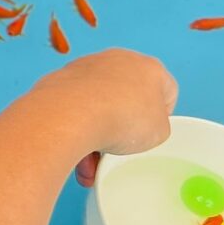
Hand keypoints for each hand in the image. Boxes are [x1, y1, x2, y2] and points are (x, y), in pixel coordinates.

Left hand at [22, 49, 175, 181]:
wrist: (71, 114)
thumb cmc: (123, 119)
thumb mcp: (159, 132)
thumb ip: (156, 125)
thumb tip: (138, 127)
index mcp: (148, 67)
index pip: (165, 88)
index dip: (161, 114)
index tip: (149, 131)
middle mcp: (115, 60)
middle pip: (125, 98)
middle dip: (120, 129)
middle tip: (117, 152)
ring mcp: (84, 67)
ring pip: (96, 107)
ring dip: (95, 136)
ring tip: (91, 164)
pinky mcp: (58, 79)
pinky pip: (72, 109)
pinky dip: (74, 130)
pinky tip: (75, 153)